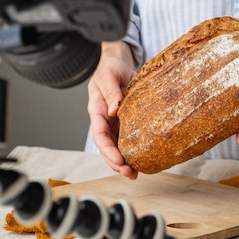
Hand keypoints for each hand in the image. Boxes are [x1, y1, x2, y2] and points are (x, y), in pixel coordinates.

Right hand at [87, 41, 137, 177]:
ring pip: (116, 147)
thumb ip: (111, 92)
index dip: (108, 150)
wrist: (119, 64)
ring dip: (123, 162)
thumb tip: (114, 110)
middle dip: (115, 162)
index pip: (100, 135)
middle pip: (106, 147)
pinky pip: (127, 140)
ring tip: (134, 174)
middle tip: (129, 173)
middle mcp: (105, 121)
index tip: (119, 160)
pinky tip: (141, 161)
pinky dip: (133, 152)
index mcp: (97, 111)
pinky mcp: (126, 123)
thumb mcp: (109, 77)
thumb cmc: (111, 68)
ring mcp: (115, 124)